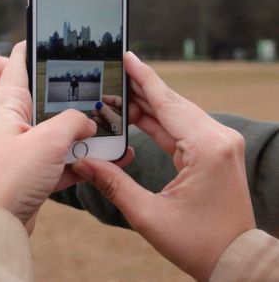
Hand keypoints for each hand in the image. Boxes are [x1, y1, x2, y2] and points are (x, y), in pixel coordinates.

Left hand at [0, 42, 133, 231]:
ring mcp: (22, 144)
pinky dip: (77, 159)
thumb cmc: (7, 177)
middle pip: (45, 95)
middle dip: (71, 94)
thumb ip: (73, 122)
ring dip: (80, 131)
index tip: (58, 37)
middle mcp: (13, 118)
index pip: (20, 59)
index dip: (37, 45)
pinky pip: (59, 156)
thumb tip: (89, 120)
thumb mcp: (48, 141)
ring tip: (108, 130)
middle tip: (98, 87)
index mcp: (8, 100)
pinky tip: (100, 162)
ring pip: (56, 128)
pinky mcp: (30, 168)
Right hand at [72, 52, 255, 281]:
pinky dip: (158, 120)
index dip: (143, 78)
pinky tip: (136, 115)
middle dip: (139, 89)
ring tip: (117, 96)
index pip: (166, 102)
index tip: (127, 56)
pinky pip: (181, 126)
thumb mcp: (148, 215)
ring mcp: (219, 143)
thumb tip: (81, 163)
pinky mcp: (215, 150)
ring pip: (175, 112)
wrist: (235, 259)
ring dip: (146, 105)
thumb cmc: (198, 243)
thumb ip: (113, 183)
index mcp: (207, 148)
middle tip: (112, 76)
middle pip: (171, 102)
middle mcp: (218, 138)